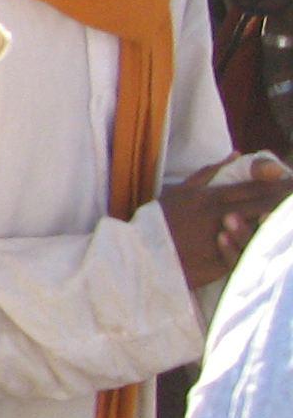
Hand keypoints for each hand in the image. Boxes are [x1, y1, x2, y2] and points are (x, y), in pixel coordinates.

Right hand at [161, 159, 291, 285]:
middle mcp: (219, 216)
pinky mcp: (220, 262)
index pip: (254, 188)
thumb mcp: (179, 192)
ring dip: (278, 224)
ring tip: (290, 221)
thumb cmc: (158, 223)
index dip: (278, 185)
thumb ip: (209, 173)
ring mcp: (221, 240)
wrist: (139, 256)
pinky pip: (249, 254)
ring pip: (260, 230)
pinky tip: (275, 244)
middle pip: (263, 206)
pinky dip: (264, 248)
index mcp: (210, 198)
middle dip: (284, 201)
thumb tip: (236, 154)